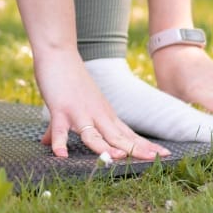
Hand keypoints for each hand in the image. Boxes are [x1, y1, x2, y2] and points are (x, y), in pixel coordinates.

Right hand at [34, 53, 168, 160]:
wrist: (59, 53)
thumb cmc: (67, 79)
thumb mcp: (75, 105)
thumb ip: (64, 127)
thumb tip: (47, 143)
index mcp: (104, 114)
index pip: (129, 134)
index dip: (145, 145)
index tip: (165, 154)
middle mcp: (97, 115)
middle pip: (118, 136)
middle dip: (136, 149)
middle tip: (155, 159)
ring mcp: (79, 112)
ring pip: (94, 135)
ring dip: (105, 147)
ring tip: (116, 159)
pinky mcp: (61, 110)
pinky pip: (60, 129)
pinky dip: (60, 142)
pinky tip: (61, 155)